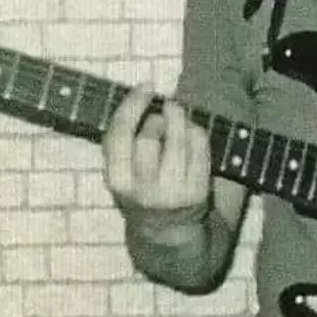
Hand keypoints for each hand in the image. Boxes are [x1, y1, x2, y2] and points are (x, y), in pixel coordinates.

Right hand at [101, 86, 212, 235]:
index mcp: (117, 179)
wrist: (166, 230)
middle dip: (158, 116)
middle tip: (163, 112)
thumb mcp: (121, 169)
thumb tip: (145, 95)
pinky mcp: (197, 193)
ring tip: (178, 114)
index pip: (120, 134)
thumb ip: (124, 139)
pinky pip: (200, 150)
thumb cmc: (141, 187)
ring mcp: (171, 192)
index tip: (146, 86)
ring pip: (178, 141)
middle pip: (149, 136)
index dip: (133, 104)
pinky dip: (197, 132)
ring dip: (179, 118)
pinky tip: (192, 133)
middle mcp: (142, 189)